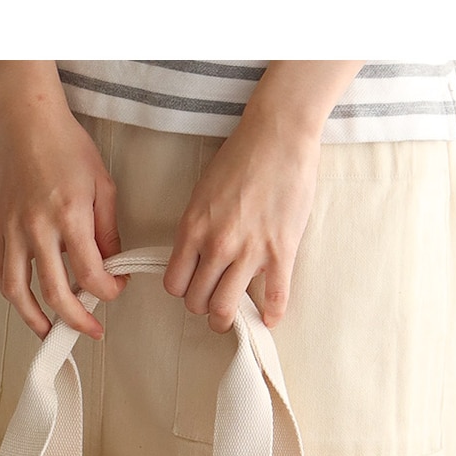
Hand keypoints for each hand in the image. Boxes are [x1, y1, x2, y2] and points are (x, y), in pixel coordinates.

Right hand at [0, 68, 126, 340]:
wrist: (25, 121)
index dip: (108, 291)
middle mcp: (37, 228)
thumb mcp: (102, 186)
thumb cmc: (65, 146)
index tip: (115, 289)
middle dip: (77, 319)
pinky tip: (25, 303)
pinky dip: (12, 295)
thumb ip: (107, 231)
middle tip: (92, 329)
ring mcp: (11, 230)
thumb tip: (109, 265)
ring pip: (18, 292)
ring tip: (50, 332)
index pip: (91, 275)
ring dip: (35, 320)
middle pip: (55, 293)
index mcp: (69, 216)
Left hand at [163, 109, 322, 332]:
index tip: (192, 287)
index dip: (182, 291)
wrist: (278, 135)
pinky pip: (274, 298)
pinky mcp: (281, 252)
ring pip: (225, 308)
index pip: (174, 284)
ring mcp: (249, 251)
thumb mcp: (201, 195)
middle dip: (202, 307)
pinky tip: (269, 319)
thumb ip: (196, 230)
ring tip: (232, 317)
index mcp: (193, 230)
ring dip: (226, 319)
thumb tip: (195, 260)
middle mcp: (217, 245)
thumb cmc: (239, 159)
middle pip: (197, 302)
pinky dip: (271, 315)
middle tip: (213, 302)